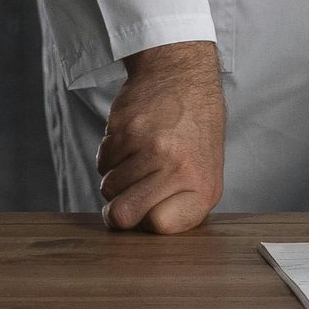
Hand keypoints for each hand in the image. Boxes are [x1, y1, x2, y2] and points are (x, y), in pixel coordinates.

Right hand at [97, 41, 225, 232]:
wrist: (183, 77)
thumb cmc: (194, 131)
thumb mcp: (206, 172)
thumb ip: (180, 204)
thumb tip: (142, 230)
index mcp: (202, 186)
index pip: (159, 226)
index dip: (147, 221)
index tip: (150, 208)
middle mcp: (178, 168)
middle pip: (122, 216)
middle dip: (117, 213)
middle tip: (126, 198)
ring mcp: (150, 148)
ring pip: (108, 187)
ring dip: (116, 178)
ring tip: (138, 160)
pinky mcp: (126, 130)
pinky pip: (102, 161)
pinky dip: (111, 156)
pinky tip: (131, 141)